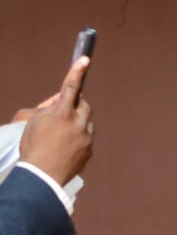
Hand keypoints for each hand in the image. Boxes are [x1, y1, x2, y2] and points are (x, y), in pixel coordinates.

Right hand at [19, 56, 92, 185]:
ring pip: (86, 122)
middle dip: (75, 105)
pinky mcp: (90, 149)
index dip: (77, 72)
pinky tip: (64, 146)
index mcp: (62, 113)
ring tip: (59, 135)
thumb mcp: (30, 121)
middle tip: (61, 111)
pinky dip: (77, 137)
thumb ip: (45, 108)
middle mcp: (78, 123)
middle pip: (84, 105)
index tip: (85, 59)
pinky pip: (86, 137)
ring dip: (76, 122)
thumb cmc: (31, 146)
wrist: (42, 175)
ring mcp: (86, 137)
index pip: (70, 87)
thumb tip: (58, 101)